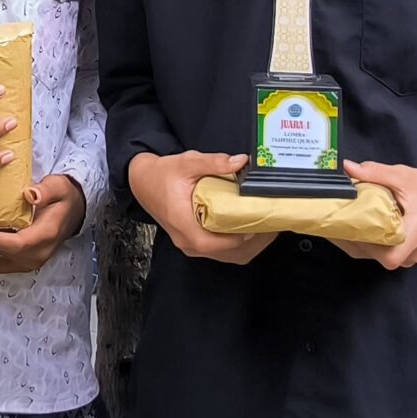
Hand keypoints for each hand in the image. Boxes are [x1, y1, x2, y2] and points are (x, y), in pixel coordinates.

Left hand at [0, 175, 86, 274]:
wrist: (72, 211)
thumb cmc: (62, 198)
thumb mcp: (57, 186)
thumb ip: (45, 190)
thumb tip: (30, 194)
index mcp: (46, 235)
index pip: (18, 244)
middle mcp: (39, 253)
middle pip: (4, 256)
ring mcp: (31, 260)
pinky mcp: (24, 262)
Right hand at [126, 151, 276, 264]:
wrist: (143, 182)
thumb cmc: (162, 175)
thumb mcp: (186, 163)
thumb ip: (213, 163)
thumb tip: (241, 161)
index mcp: (183, 225)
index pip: (212, 243)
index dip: (238, 238)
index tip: (258, 225)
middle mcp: (187, 241)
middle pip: (226, 253)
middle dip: (252, 242)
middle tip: (272, 224)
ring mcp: (191, 245)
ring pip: (226, 255)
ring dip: (249, 245)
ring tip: (267, 227)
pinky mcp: (196, 243)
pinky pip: (222, 252)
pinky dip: (240, 244)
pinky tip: (253, 230)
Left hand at [332, 155, 416, 269]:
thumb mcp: (404, 176)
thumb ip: (375, 172)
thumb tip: (348, 167)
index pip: (390, 256)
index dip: (366, 247)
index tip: (349, 230)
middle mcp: (416, 249)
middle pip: (380, 257)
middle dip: (357, 244)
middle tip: (336, 226)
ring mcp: (415, 253)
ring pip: (383, 257)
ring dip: (363, 245)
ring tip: (343, 227)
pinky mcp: (412, 250)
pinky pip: (389, 253)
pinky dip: (372, 243)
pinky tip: (358, 229)